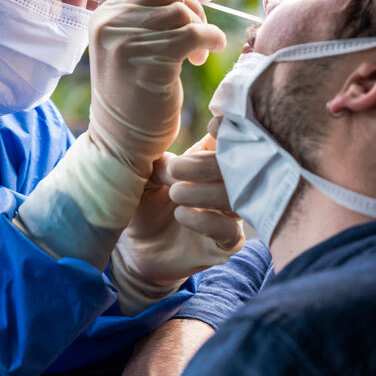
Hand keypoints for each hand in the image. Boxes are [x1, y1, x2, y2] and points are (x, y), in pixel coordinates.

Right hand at [87, 0, 226, 178]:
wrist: (121, 142)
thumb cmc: (132, 97)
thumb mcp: (127, 47)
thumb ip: (143, 18)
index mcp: (103, 15)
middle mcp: (109, 23)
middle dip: (195, 9)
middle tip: (203, 34)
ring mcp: (125, 41)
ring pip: (181, 12)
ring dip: (202, 28)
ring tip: (200, 54)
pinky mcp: (147, 61)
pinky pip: (192, 33)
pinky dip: (210, 38)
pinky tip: (210, 51)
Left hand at [112, 134, 243, 313]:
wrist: (136, 251)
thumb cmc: (144, 205)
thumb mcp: (145, 178)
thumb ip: (161, 163)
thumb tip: (173, 163)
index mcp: (211, 160)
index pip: (233, 138)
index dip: (229, 129)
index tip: (212, 125)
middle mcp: (227, 185)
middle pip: (239, 166)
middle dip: (207, 165)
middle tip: (174, 170)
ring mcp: (229, 214)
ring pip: (237, 197)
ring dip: (204, 192)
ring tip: (174, 193)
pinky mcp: (225, 243)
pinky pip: (230, 230)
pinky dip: (206, 220)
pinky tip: (181, 215)